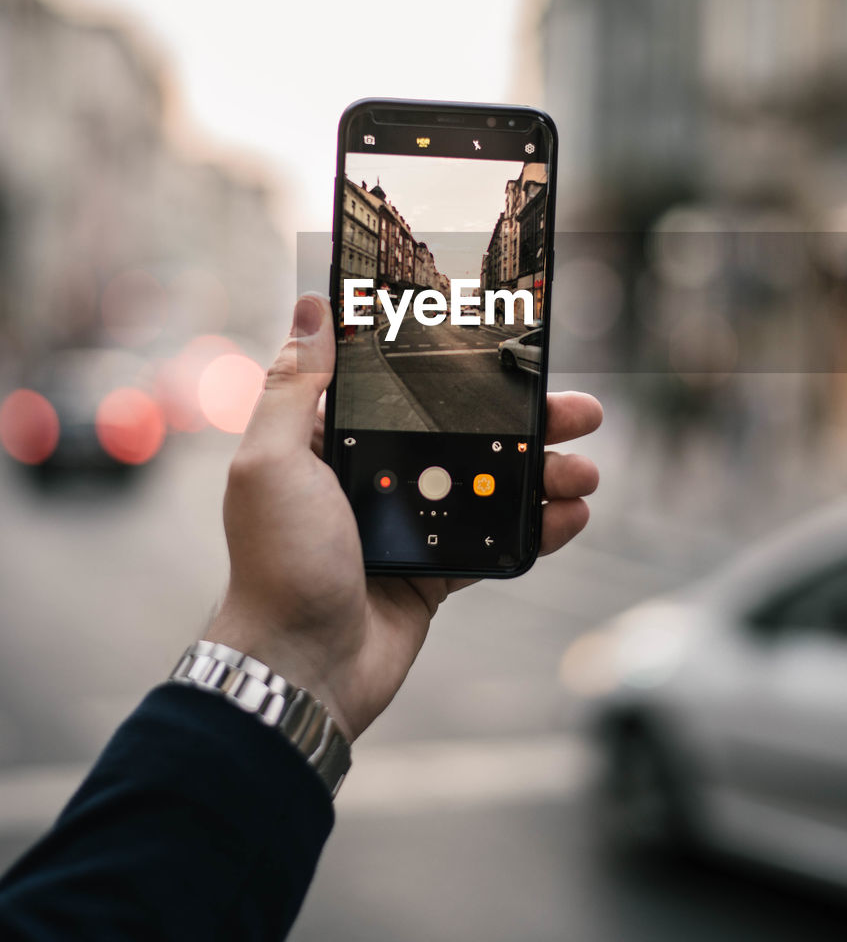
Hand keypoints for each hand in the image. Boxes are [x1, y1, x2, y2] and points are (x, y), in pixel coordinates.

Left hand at [204, 294, 601, 741]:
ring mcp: (410, 523)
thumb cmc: (278, 562)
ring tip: (585, 473)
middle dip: (526, 421)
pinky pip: (494, 539)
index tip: (511, 349)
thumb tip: (311, 306)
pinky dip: (535, 528)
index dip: (460, 368)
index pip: (407, 389)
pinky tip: (571, 517)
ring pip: (489, 483)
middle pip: (465, 432)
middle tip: (581, 412)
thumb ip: (295, 385)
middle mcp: (375, 474)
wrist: (298, 669)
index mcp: (335, 440)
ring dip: (542, 474)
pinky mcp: (434, 570)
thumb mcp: (273, 461)